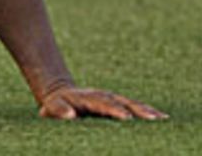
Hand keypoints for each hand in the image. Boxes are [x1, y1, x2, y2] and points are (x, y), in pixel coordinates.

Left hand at [38, 85, 167, 120]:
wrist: (60, 94)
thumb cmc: (55, 106)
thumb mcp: (52, 107)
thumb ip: (60, 110)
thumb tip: (70, 116)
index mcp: (87, 98)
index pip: (103, 104)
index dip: (114, 110)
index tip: (126, 117)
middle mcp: (102, 96)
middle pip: (122, 102)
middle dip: (137, 110)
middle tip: (152, 119)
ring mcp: (112, 99)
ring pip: (131, 104)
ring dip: (146, 111)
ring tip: (162, 119)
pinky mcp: (118, 104)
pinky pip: (135, 107)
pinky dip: (148, 112)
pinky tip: (163, 118)